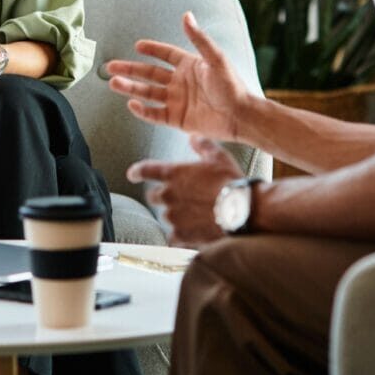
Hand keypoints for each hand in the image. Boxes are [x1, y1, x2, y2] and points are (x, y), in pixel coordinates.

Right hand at [107, 11, 250, 141]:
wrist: (241, 116)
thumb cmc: (232, 86)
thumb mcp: (215, 59)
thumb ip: (199, 39)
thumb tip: (186, 15)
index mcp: (189, 65)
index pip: (165, 55)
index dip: (152, 49)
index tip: (137, 46)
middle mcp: (180, 82)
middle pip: (149, 74)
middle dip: (130, 70)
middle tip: (111, 67)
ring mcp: (177, 101)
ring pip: (148, 93)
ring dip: (131, 88)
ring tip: (113, 83)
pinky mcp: (177, 119)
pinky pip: (155, 114)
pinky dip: (143, 110)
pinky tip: (131, 104)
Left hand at [127, 136, 243, 245]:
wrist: (242, 211)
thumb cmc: (231, 182)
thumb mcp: (218, 156)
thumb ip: (203, 145)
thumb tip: (194, 137)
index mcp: (174, 174)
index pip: (146, 170)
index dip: (137, 172)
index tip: (132, 174)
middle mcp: (169, 195)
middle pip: (153, 197)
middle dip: (161, 197)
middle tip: (178, 198)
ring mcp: (174, 216)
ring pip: (166, 216)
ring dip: (175, 216)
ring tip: (194, 216)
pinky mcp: (182, 235)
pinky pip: (173, 238)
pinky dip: (180, 236)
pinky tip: (192, 235)